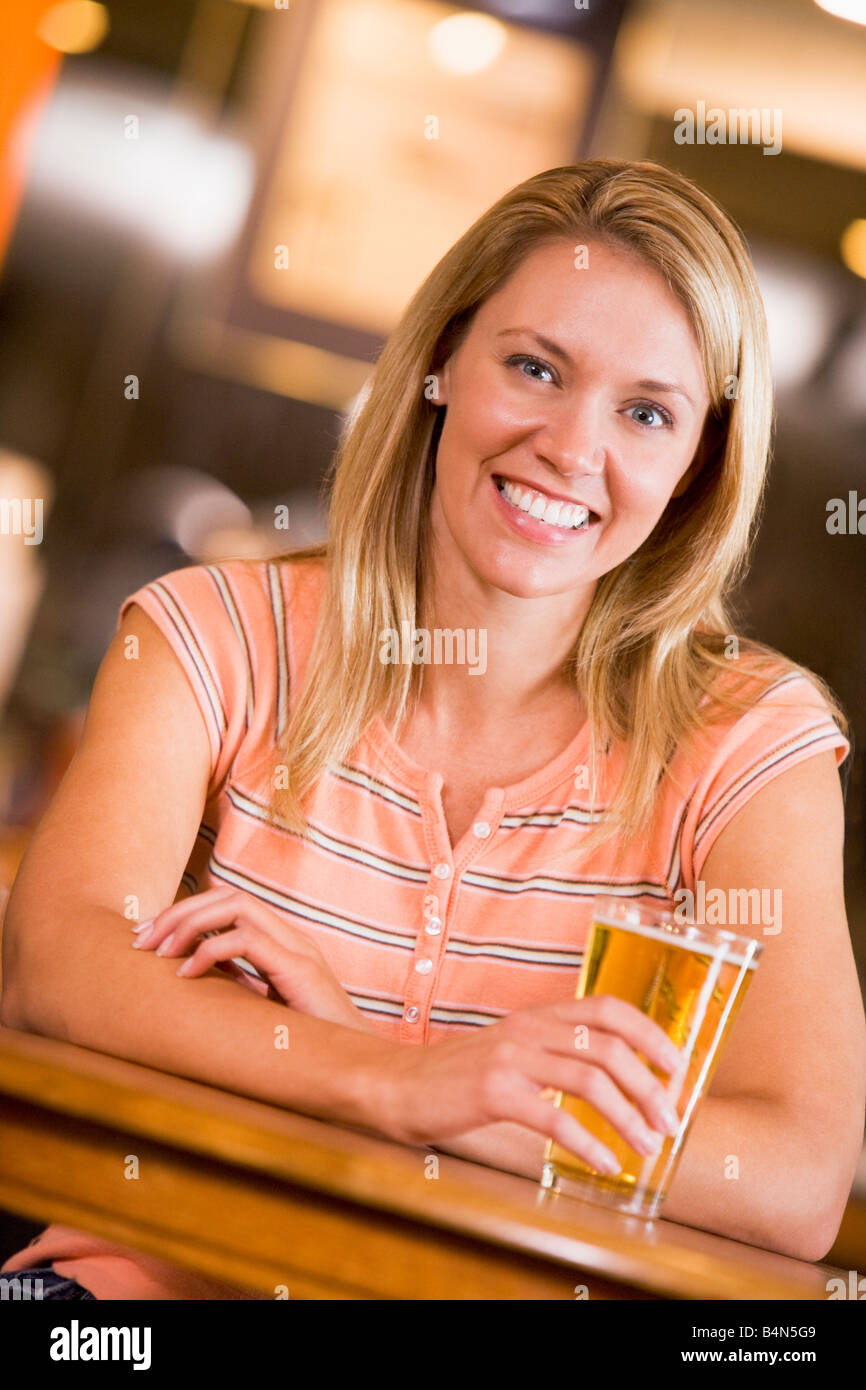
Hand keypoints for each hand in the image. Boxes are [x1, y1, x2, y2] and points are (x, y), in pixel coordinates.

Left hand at [131, 887, 374, 1032]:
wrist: (357, 1070)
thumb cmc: (308, 1049)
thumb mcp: (262, 1012)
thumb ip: (237, 988)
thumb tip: (188, 978)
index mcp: (282, 944)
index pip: (229, 903)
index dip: (184, 913)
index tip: (147, 938)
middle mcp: (291, 937)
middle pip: (227, 895)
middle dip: (178, 911)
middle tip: (139, 940)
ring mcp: (298, 949)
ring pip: (237, 905)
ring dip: (189, 923)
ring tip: (159, 952)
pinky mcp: (301, 969)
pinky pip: (247, 940)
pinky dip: (210, 950)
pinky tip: (186, 974)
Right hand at [376, 996, 683, 1173]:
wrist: (396, 1084)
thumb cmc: (459, 1076)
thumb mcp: (513, 1050)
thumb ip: (555, 1053)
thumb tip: (616, 1078)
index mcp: (538, 1016)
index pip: (608, 1008)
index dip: (650, 1033)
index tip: (676, 1067)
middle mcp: (529, 1029)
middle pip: (608, 1047)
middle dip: (649, 1085)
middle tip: (669, 1120)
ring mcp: (510, 1057)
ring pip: (589, 1080)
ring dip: (628, 1117)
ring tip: (646, 1145)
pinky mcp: (493, 1091)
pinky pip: (554, 1117)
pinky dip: (588, 1143)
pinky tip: (605, 1163)